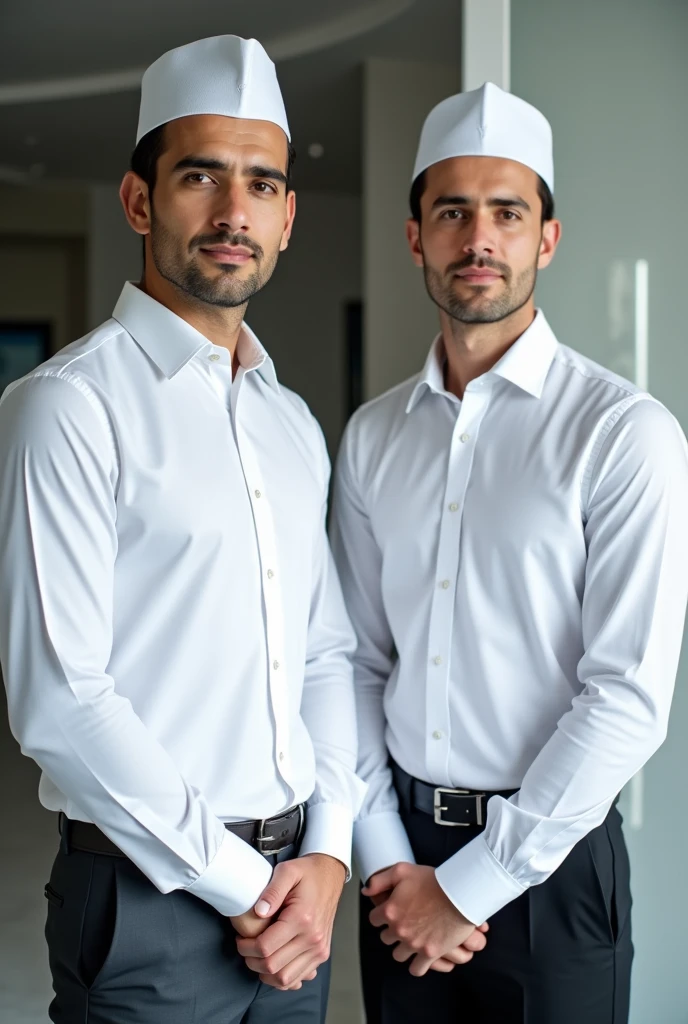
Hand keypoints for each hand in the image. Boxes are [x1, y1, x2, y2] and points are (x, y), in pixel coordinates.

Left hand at [236, 853, 345, 990]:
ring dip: (265, 973)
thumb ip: (271, 891)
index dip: (246, 947)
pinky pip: (298, 979)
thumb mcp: (287, 871)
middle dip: (251, 960)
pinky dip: (282, 978)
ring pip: (285, 979)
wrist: (330, 876)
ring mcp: (319, 949)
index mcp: (302, 918)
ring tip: (257, 956)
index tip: (240, 938)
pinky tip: (274, 964)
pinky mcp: (321, 954)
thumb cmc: (308, 872)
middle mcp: (313, 938)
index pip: (266, 947)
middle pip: (273, 967)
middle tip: (245, 947)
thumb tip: (258, 912)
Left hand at [364, 863, 477, 975]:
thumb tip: (366, 891)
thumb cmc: (433, 881)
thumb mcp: (402, 870)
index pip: (374, 919)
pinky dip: (417, 965)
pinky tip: (420, 956)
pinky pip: (416, 969)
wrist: (459, 895)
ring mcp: (413, 944)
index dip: (381, 914)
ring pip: (398, 955)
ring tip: (412, 939)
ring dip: (403, 948)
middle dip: (392, 931)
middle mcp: (399, 930)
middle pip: (386, 938)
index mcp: (390, 910)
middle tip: (404, 923)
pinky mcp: (429, 953)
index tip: (390, 912)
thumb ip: (379, 880)